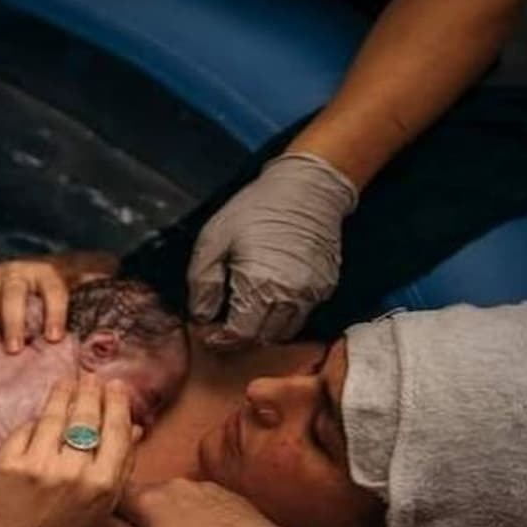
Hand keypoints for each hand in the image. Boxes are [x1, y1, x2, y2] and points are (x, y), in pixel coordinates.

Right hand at [0, 260, 67, 352]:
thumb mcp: (59, 300)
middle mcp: (16, 270)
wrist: (20, 280)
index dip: (54, 315)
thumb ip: (66, 314)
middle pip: (13, 296)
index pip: (53, 291)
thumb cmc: (41, 299)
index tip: (53, 338)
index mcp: (46, 273)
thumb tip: (82, 333)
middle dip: (14, 324)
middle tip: (14, 349)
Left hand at [0, 374, 135, 526]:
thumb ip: (121, 465)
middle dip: (90, 392)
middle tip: (91, 378)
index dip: (116, 403)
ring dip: (63, 394)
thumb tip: (136, 425)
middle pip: (86, 417)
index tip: (115, 386)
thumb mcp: (101, 504)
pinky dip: (35, 421)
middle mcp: (72, 472)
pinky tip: (41, 412)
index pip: (115, 430)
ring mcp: (38, 466)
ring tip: (68, 382)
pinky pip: (26, 429)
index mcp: (102, 484)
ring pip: (54, 416)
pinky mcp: (8, 463)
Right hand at [100, 479, 299, 526]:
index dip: (108, 507)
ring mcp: (202, 486)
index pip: (113, 491)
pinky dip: (196, 515)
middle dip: (142, 512)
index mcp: (146, 497)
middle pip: (144, 493)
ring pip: (173, 496)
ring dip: (171, 514)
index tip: (112, 525)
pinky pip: (199, 500)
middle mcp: (171, 482)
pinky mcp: (227, 494)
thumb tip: (97, 516)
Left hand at [188, 152, 357, 348]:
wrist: (308, 188)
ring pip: (283, 332)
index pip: (239, 335)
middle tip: (222, 323)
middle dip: (240, 337)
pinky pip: (301, 315)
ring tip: (244, 310)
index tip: (208, 332)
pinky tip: (267, 296)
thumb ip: (203, 282)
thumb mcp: (214, 239)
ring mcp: (312, 294)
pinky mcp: (325, 287)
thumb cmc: (257, 208)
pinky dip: (282, 315)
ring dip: (262, 329)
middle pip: (262, 338)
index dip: (221, 339)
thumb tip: (200, 316)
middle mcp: (290, 296)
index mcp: (260, 286)